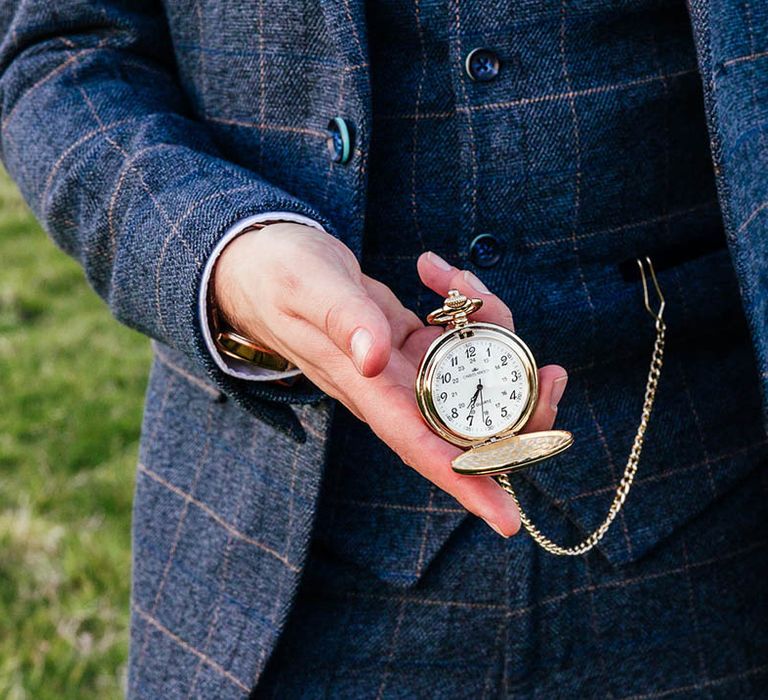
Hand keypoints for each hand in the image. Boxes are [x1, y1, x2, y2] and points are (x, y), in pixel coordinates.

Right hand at [214, 223, 567, 535]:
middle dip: (521, 408)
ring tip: (466, 282)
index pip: (420, 447)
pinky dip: (467, 305)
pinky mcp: (412, 343)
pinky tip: (436, 271)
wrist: (264, 264)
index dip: (465, 482)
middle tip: (553, 373)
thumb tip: (376, 360)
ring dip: (496, 337)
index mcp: (366, 389)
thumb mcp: (308, 287)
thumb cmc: (278, 275)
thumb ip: (343, 320)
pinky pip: (460, 337)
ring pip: (473, 375)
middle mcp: (392, 389)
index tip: (508, 520)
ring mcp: (406, 369)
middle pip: (466, 422)